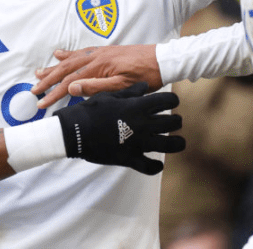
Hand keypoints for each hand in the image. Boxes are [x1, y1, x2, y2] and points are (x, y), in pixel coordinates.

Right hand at [33, 45, 160, 108]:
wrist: (161, 60)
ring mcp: (99, 53)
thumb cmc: (145, 76)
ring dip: (54, 67)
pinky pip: (81, 52)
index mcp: (98, 67)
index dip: (53, 93)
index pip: (69, 82)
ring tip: (39, 72)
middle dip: (48, 80)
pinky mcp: (105, 51)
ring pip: (70, 60)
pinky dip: (68, 54)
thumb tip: (71, 87)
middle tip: (33, 90)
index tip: (41, 103)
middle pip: (65, 69)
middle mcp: (95, 57)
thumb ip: (96, 87)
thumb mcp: (122, 87)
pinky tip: (59, 54)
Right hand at [55, 82, 183, 174]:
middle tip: (175, 121)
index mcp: (138, 106)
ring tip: (177, 142)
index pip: (167, 101)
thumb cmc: (91, 110)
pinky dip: (155, 167)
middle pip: (172, 122)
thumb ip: (130, 92)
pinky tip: (157, 164)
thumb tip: (145, 86)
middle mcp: (142, 124)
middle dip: (176, 121)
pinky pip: (149, 167)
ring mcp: (138, 143)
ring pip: (168, 145)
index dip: (172, 101)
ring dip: (176, 143)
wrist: (74, 132)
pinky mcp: (130, 159)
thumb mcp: (110, 96)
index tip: (171, 103)